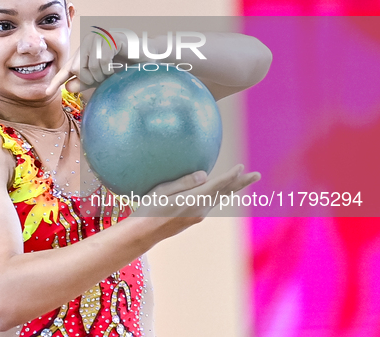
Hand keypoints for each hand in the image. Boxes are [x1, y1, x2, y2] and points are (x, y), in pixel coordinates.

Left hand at [46, 32, 126, 94]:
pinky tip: (117, 65)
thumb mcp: (101, 77)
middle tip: (104, 78)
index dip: (57, 81)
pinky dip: (110, 68)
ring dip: (102, 74)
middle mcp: (88, 42)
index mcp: (84, 52)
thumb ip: (84, 82)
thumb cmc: (123, 66)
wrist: (144, 57)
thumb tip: (67, 87)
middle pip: (78, 69)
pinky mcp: (111, 38)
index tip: (47, 92)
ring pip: (90, 66)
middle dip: (91, 79)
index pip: (67, 69)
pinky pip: (102, 60)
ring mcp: (99, 38)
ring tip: (112, 71)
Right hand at [133, 164, 260, 240]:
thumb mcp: (162, 191)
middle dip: (241, 183)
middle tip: (256, 174)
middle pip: (224, 193)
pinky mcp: (194, 219)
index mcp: (192, 201)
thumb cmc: (149, 209)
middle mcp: (200, 210)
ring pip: (218, 199)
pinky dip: (219, 194)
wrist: (144, 233)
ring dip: (231, 188)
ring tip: (242, 179)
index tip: (241, 167)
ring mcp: (198, 216)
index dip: (230, 175)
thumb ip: (184, 183)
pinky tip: (219, 191)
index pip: (216, 186)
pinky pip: (210, 203)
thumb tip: (205, 176)